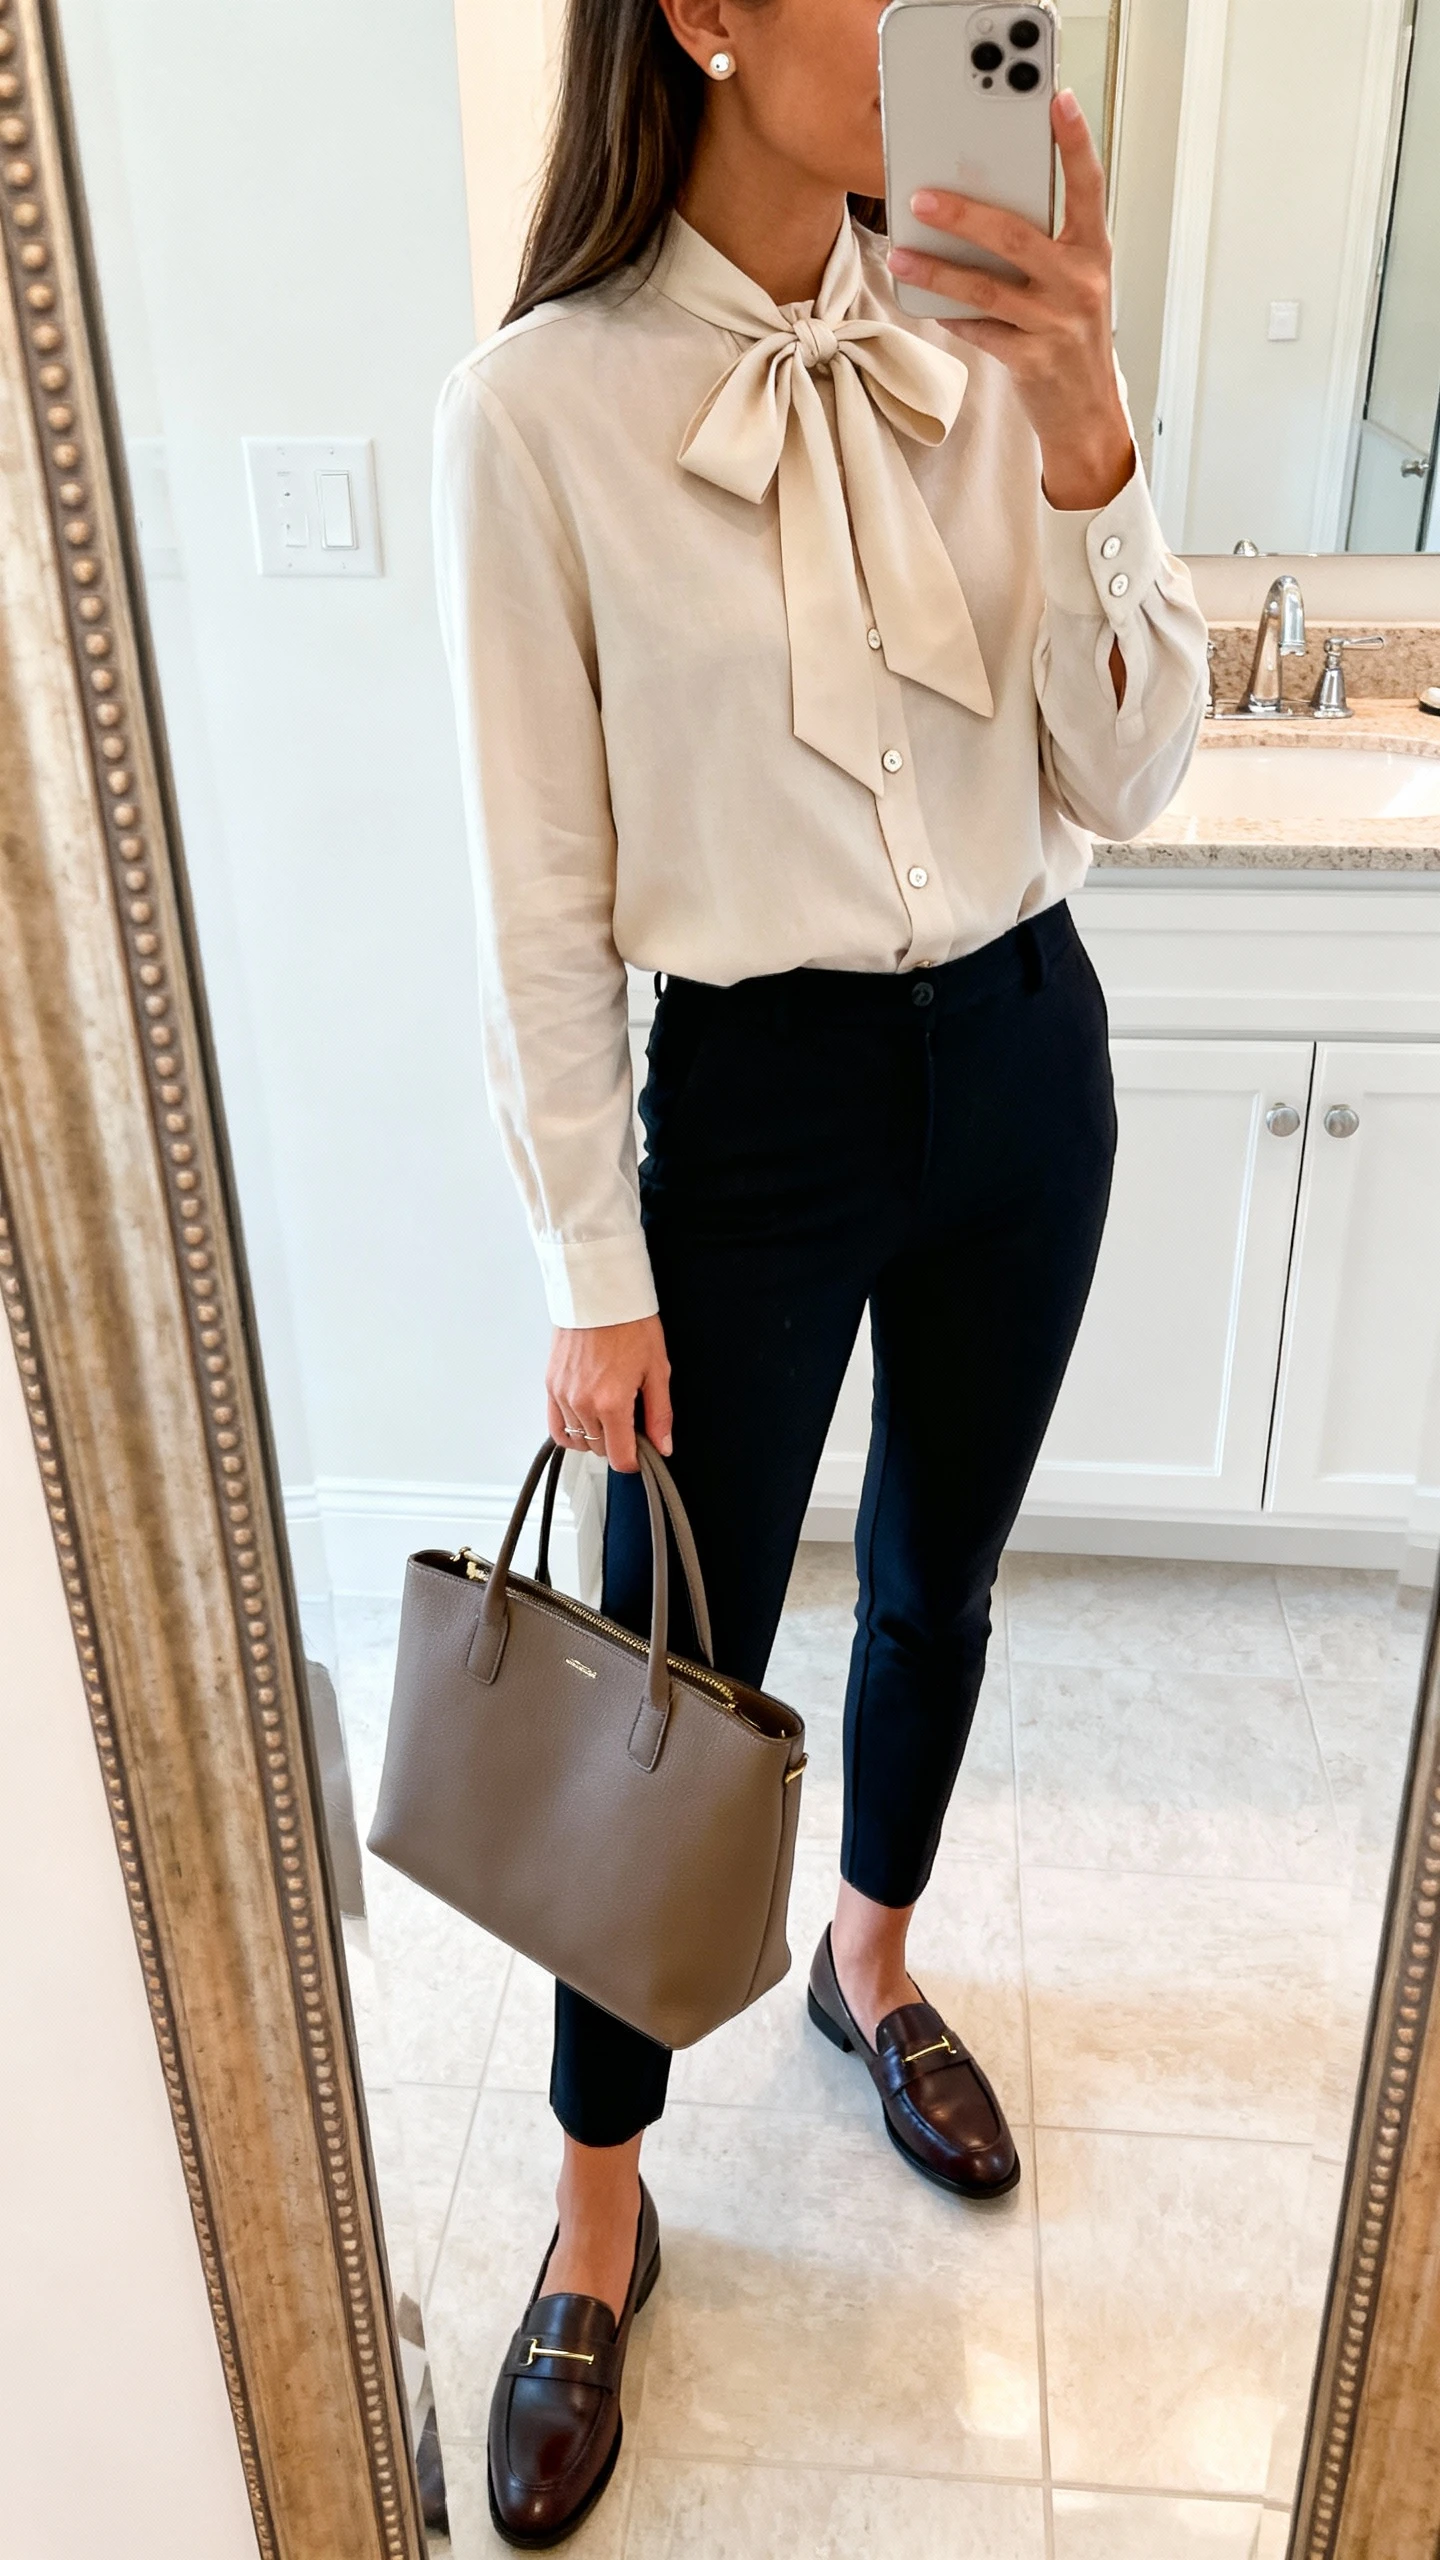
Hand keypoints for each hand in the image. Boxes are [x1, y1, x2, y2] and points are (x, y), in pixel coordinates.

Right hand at [547, 1314, 672, 1473]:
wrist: (600, 1293)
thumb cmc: (629, 1323)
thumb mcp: (657, 1369)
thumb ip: (659, 1413)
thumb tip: (662, 1444)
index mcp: (611, 1402)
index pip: (619, 1457)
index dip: (634, 1461)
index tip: (641, 1454)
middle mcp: (582, 1403)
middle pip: (599, 1450)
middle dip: (618, 1443)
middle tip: (631, 1422)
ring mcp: (562, 1395)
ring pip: (578, 1440)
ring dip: (596, 1436)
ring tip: (610, 1414)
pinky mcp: (550, 1385)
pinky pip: (556, 1427)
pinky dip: (571, 1431)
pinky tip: (587, 1419)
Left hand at [887, 89, 1134, 513]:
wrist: (1088, 412)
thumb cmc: (1073, 336)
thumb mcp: (1073, 282)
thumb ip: (1043, 246)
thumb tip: (979, 209)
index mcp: (1093, 252)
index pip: (1088, 187)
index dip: (1075, 143)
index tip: (1058, 101)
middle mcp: (1080, 283)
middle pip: (1015, 237)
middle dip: (964, 214)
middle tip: (922, 196)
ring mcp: (1057, 324)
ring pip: (986, 288)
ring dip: (937, 270)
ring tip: (901, 251)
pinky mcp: (1033, 360)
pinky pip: (979, 331)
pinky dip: (950, 315)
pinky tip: (924, 301)